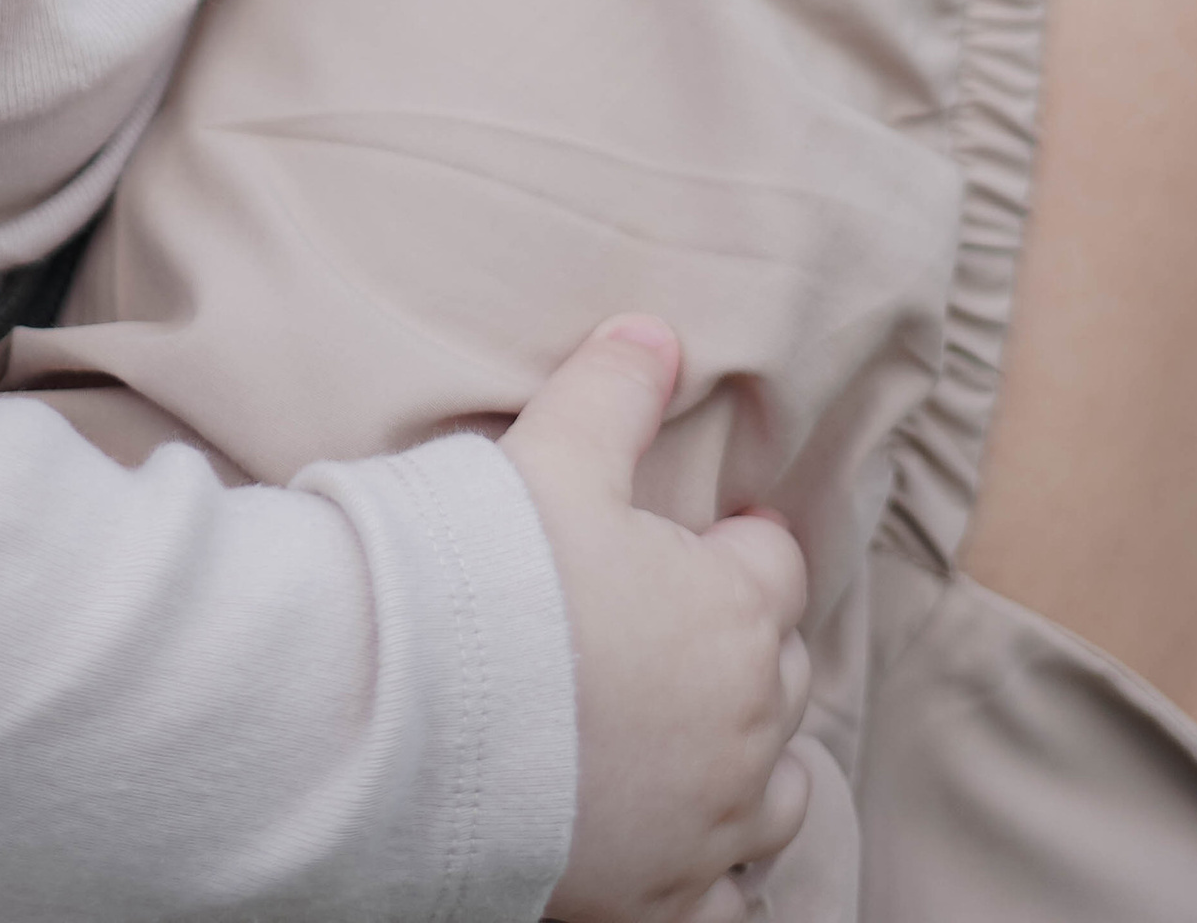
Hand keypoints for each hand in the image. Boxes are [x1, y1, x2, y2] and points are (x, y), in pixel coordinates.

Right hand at [501, 318, 810, 922]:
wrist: (416, 726)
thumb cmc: (496, 578)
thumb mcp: (554, 454)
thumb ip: (614, 388)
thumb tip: (656, 331)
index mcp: (734, 612)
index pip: (774, 561)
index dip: (730, 543)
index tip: (690, 539)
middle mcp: (745, 727)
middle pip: (779, 672)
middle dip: (740, 644)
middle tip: (672, 625)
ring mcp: (709, 825)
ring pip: (779, 794)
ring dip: (752, 762)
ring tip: (699, 737)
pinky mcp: (663, 902)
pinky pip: (731, 905)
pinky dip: (722, 880)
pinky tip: (692, 854)